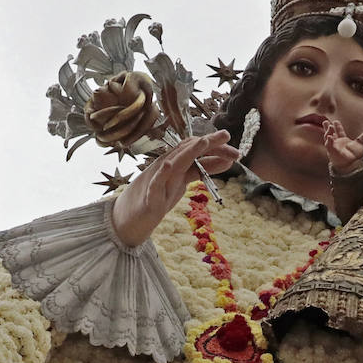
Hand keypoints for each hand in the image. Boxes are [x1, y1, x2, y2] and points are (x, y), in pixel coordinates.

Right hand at [110, 130, 238, 247]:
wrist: (125, 220)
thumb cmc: (153, 199)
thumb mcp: (179, 183)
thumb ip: (198, 172)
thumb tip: (225, 162)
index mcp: (174, 166)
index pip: (196, 151)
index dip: (216, 150)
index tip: (236, 153)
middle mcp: (165, 170)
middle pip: (187, 151)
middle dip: (208, 145)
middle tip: (230, 141)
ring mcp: (155, 182)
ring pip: (172, 164)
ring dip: (187, 152)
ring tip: (202, 142)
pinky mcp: (148, 199)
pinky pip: (154, 184)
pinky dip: (161, 174)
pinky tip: (169, 165)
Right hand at [323, 120, 362, 175]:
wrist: (349, 165)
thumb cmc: (351, 156)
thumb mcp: (358, 145)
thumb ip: (362, 139)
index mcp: (341, 141)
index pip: (338, 132)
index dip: (337, 127)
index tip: (335, 121)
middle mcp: (336, 143)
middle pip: (330, 134)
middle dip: (328, 128)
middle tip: (326, 122)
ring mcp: (333, 147)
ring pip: (328, 139)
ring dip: (328, 132)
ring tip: (329, 126)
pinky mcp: (332, 152)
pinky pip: (329, 146)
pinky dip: (329, 141)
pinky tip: (329, 137)